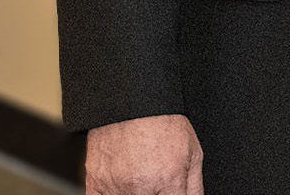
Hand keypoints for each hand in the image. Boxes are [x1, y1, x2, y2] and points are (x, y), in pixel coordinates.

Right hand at [85, 114, 202, 194]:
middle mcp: (141, 188)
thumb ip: (194, 188)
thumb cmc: (164, 125)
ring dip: (132, 193)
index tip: (169, 192)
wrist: (133, 103)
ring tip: (139, 176)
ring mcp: (115, 187)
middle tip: (153, 179)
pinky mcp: (95, 182)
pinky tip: (119, 186)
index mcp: (168, 182)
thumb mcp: (193, 153)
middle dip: (153, 193)